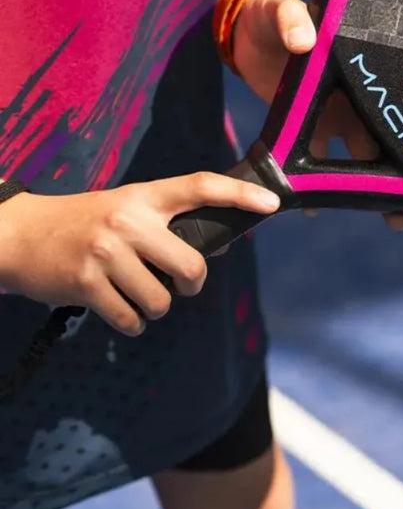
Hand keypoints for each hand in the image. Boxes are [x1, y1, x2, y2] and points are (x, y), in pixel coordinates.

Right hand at [0, 173, 280, 335]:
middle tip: (181, 284)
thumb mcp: (128, 209)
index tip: (271, 203)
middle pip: (191, 265)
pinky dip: (131, 323)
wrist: (19, 234)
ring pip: (161, 300)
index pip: (201, 186)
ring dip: (155, 307)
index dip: (240, 194)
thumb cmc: (85, 222)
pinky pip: (131, 319)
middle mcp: (129, 220)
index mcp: (145, 196)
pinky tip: (118, 309)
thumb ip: (168, 224)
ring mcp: (106, 252)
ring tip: (136, 294)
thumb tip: (220, 249)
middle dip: (192, 284)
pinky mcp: (86, 284)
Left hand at [232, 0, 402, 231]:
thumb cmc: (269, 14)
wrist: (243, 27)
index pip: (388, 104)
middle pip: (381, 141)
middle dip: (395, 175)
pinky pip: (314, 158)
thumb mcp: (281, 9)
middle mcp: (351, 96)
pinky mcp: (304, 124)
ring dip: (364, 187)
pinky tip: (314, 208)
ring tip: (382, 219)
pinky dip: (316, 183)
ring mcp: (330, 113)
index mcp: (356, 70)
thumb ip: (292, 19)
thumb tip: (305, 41)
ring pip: (356, 158)